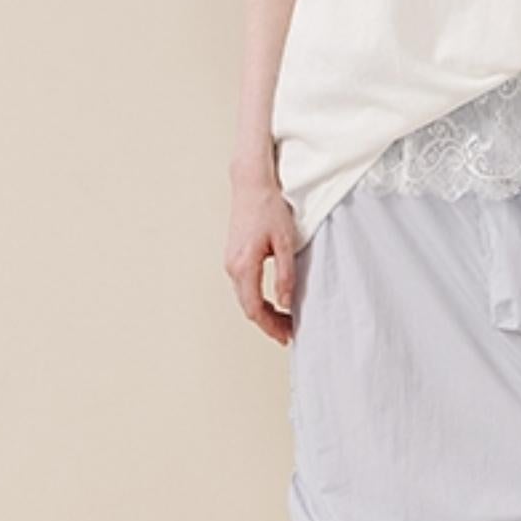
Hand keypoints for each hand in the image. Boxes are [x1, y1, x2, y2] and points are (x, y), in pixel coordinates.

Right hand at [224, 175, 299, 344]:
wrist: (251, 183)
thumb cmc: (268, 207)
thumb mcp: (285, 242)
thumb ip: (286, 274)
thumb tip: (287, 302)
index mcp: (244, 265)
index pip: (256, 308)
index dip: (271, 326)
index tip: (287, 336)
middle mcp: (232, 266)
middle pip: (249, 307)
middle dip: (269, 323)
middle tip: (289, 332)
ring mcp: (230, 261)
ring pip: (245, 297)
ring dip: (264, 311)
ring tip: (285, 320)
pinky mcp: (234, 256)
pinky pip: (244, 286)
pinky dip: (258, 298)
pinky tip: (274, 301)